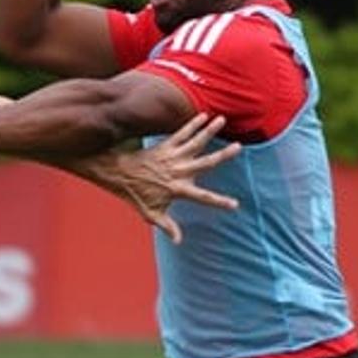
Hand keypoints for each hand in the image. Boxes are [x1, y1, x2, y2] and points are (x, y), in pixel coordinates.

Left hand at [94, 114, 240, 243]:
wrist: (119, 174)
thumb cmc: (136, 195)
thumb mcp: (151, 214)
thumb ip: (167, 226)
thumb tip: (178, 241)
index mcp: (178, 189)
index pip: (203, 198)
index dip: (219, 202)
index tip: (235, 205)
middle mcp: (178, 171)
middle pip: (205, 163)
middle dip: (222, 155)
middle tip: (238, 147)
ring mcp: (172, 157)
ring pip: (195, 142)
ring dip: (209, 131)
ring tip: (222, 120)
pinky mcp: (166, 146)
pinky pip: (181, 133)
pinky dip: (192, 124)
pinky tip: (204, 116)